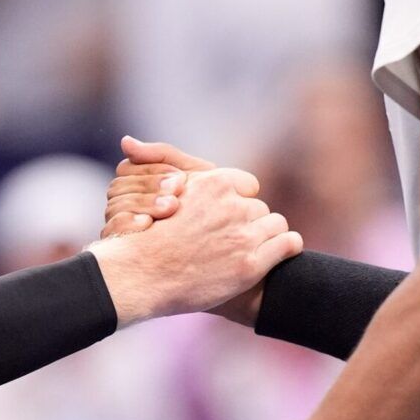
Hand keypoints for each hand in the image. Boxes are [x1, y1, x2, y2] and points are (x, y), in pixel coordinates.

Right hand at [88, 167, 301, 326]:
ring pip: (276, 224)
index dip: (238, 200)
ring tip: (250, 249)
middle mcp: (232, 206)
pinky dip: (286, 247)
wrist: (141, 278)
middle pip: (258, 207)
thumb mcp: (153, 190)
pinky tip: (276, 254)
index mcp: (214, 183)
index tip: (228, 213)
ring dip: (267, 236)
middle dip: (249, 221)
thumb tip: (130, 142)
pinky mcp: (252, 264)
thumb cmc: (147, 236)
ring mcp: (244, 236)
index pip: (248, 185)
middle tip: (231, 239)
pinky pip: (289, 244)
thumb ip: (163, 163)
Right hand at [102, 136, 218, 237]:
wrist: (224, 240)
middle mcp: (121, 204)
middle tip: (179, 192)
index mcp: (135, 184)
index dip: (153, 172)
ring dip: (144, 203)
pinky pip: (111, 229)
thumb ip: (163, 156)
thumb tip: (125, 141)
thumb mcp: (192, 176)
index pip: (127, 168)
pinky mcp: (119, 246)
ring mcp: (117, 226)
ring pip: (114, 206)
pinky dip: (128, 223)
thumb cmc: (209, 204)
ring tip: (172, 207)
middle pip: (118, 187)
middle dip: (150, 186)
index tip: (182, 179)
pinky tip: (149, 225)